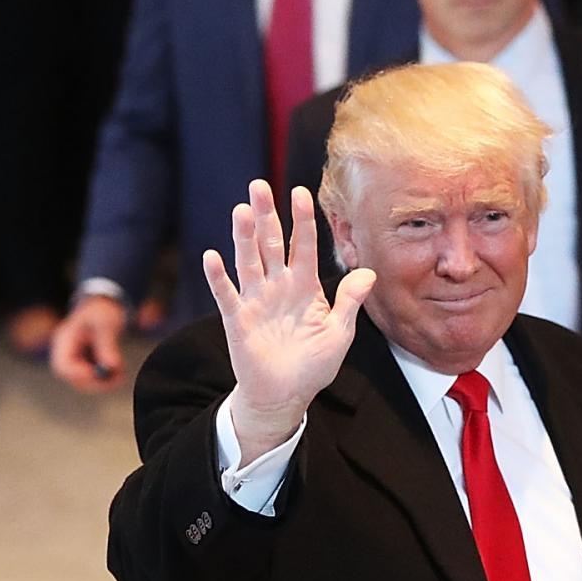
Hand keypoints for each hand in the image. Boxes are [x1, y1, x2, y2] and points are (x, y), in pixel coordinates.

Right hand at [50, 294, 129, 391]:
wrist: (104, 306)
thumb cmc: (102, 311)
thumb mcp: (106, 323)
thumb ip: (107, 344)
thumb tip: (112, 366)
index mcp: (64, 339)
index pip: (62, 365)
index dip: (78, 374)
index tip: (98, 374)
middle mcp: (66, 352)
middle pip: (73, 378)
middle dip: (95, 382)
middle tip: (117, 379)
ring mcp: (75, 360)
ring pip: (85, 382)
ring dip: (104, 382)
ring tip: (121, 371)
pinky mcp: (85, 365)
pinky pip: (94, 379)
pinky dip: (107, 379)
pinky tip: (120, 370)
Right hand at [203, 180, 374, 462]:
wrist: (284, 395)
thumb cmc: (313, 364)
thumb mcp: (339, 334)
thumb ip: (349, 302)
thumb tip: (369, 273)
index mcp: (305, 286)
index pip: (303, 245)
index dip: (302, 219)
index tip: (301, 191)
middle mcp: (278, 287)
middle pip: (271, 244)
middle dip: (266, 215)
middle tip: (259, 185)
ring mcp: (256, 300)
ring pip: (248, 261)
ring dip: (243, 237)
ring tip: (241, 211)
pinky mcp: (236, 319)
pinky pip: (226, 294)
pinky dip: (218, 277)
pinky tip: (212, 256)